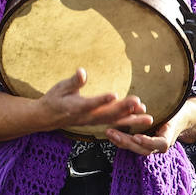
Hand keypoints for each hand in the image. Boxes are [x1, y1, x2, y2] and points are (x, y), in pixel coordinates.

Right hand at [37, 68, 152, 133]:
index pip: (90, 103)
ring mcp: (93, 121)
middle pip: (107, 114)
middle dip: (123, 109)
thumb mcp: (60, 87)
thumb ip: (73, 81)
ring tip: (147, 116)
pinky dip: (128, 121)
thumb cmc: (54, 99)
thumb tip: (82, 71)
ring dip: (131, 118)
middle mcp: (87, 116)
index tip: (113, 94)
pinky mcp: (97, 122)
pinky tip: (140, 116)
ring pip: (114, 121)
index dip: (101, 100)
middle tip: (138, 102)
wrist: (48, 117)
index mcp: (76, 106)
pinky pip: (114, 123)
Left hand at [106, 96, 195, 155]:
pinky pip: (133, 145)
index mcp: (170, 136)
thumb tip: (170, 87)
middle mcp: (160, 144)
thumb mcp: (176, 106)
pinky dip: (121, 141)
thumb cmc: (177, 108)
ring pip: (136, 149)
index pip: (161, 144)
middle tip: (112, 132)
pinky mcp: (144, 143)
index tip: (137, 137)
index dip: (149, 142)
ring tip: (108, 132)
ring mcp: (152, 146)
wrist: (181, 117)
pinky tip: (110, 133)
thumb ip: (171, 104)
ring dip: (121, 142)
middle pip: (144, 149)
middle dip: (127, 142)